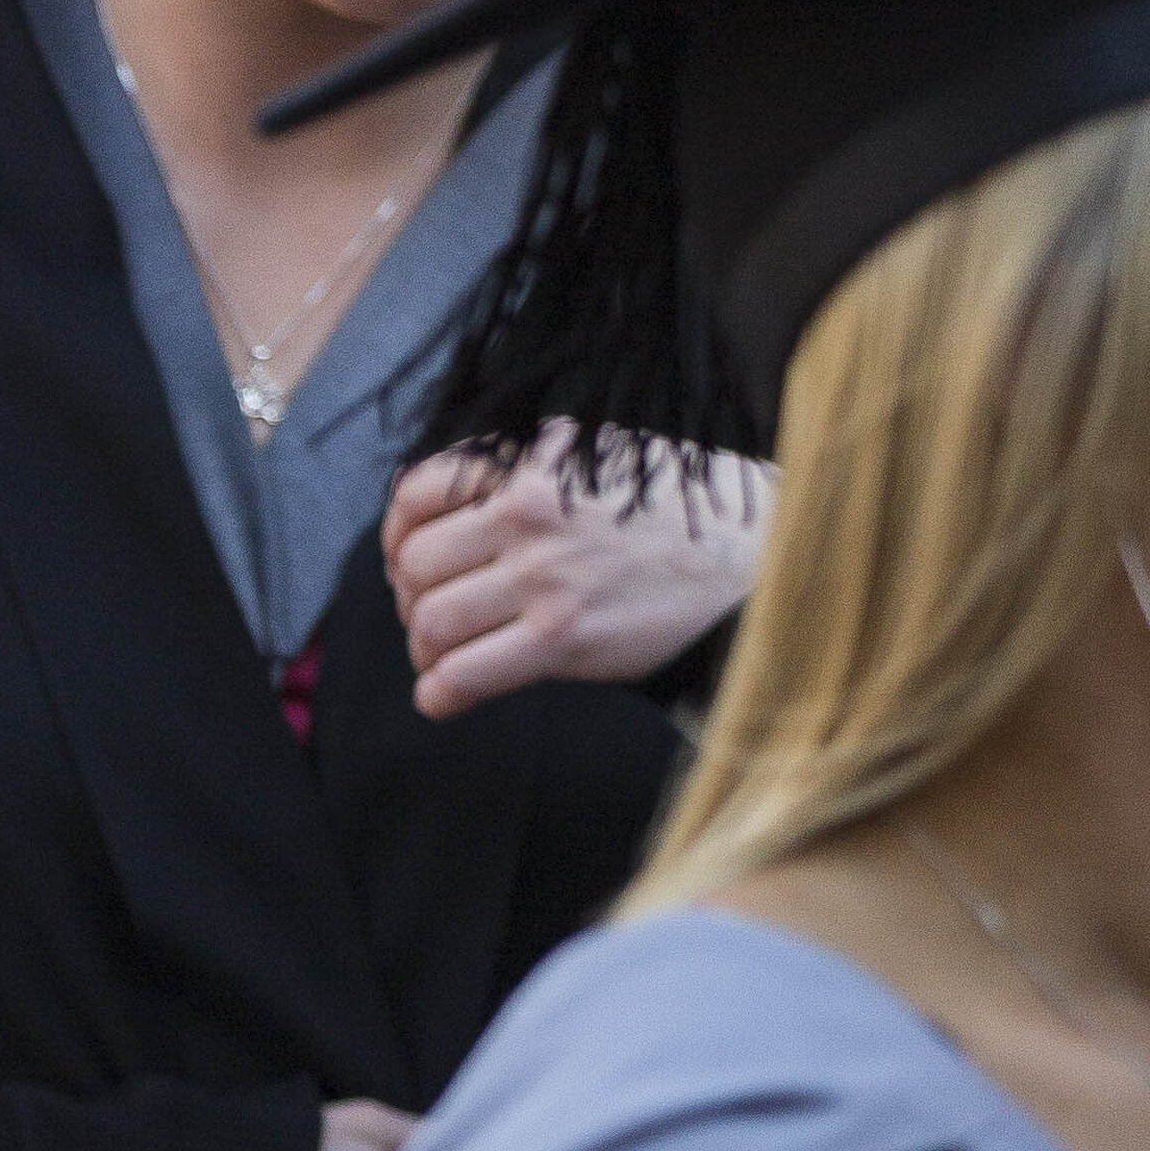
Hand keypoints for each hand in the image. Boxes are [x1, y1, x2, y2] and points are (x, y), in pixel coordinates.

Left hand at [386, 430, 772, 721]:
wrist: (751, 553)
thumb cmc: (670, 509)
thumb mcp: (591, 453)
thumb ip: (517, 468)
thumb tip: (431, 497)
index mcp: (526, 466)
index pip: (415, 496)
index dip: (398, 537)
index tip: (408, 562)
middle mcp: (527, 516)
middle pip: (415, 568)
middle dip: (411, 600)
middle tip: (434, 617)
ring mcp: (544, 579)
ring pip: (432, 622)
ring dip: (426, 650)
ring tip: (445, 659)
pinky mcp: (564, 638)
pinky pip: (465, 675)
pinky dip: (439, 694)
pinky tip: (445, 697)